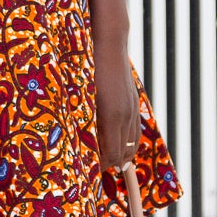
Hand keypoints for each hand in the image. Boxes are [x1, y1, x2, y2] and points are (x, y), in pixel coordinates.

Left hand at [94, 47, 140, 168]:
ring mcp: (132, 108)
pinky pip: (135, 130)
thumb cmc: (86, 69)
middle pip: (124, 152)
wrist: (108, 44)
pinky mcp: (134, 102)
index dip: (103, 166)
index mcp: (110, 116)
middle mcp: (125, 114)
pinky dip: (129, 142)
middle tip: (98, 171)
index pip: (112, 154)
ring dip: (123, 155)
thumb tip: (82, 143)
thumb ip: (84, 120)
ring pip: (133, 143)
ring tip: (110, 163)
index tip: (92, 172)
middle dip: (112, 164)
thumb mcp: (81, 97)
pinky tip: (120, 144)